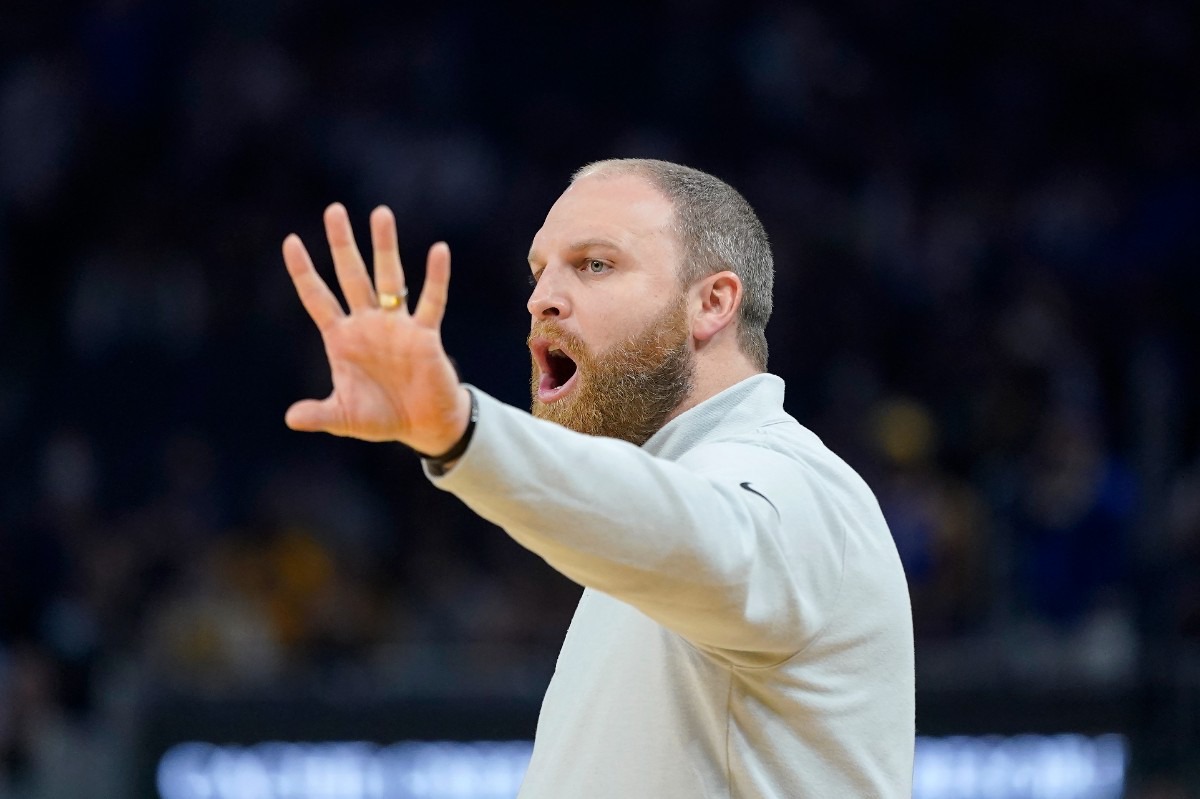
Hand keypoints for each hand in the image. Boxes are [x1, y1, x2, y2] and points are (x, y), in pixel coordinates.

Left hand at [282, 203, 469, 453]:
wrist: (424, 426)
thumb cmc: (382, 417)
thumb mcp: (345, 418)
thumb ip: (320, 415)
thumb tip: (290, 419)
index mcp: (342, 339)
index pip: (317, 297)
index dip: (304, 271)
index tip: (291, 241)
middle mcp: (368, 323)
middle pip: (352, 275)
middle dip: (342, 244)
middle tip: (334, 210)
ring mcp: (397, 326)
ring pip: (389, 278)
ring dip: (385, 247)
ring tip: (380, 213)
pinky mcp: (425, 335)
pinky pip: (431, 301)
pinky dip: (435, 278)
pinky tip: (438, 252)